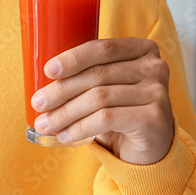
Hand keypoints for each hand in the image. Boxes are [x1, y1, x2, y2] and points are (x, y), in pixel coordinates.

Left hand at [31, 38, 173, 164]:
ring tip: (45, 124)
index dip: (73, 58)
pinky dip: (80, 128)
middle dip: (61, 90)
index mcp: (142, 48)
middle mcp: (154, 67)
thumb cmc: (122, 109)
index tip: (48, 71)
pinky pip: (107, 119)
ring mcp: (158, 92)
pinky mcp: (155, 118)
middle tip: (38, 103)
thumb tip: (42, 82)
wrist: (151, 146)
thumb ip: (86, 74)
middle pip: (98, 74)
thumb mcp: (107, 85)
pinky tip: (65, 135)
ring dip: (66, 113)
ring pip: (99, 98)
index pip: (102, 48)